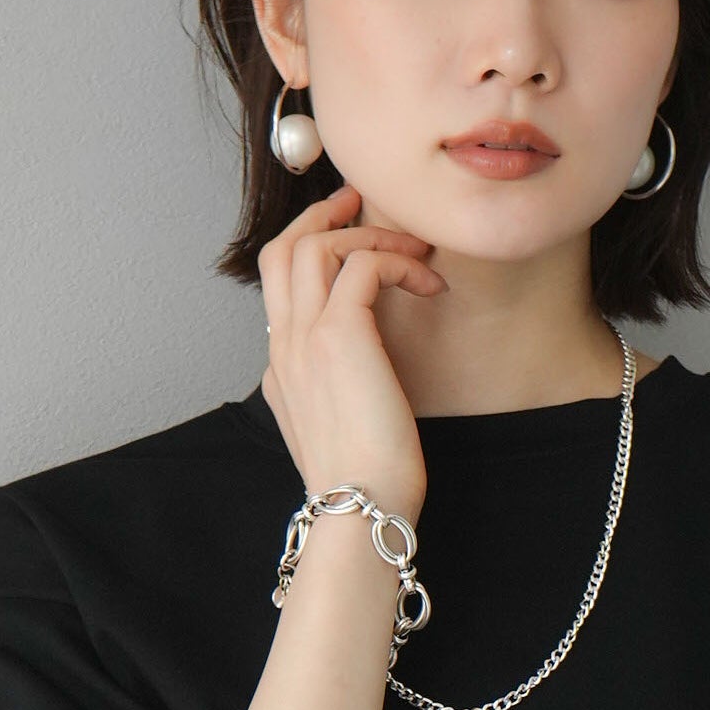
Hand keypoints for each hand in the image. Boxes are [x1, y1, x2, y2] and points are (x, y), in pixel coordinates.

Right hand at [257, 182, 445, 518]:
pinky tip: (429, 284)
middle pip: (281, 250)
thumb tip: (359, 368)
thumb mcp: (342, 426)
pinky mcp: (339, 334)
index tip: (350, 236)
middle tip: (362, 202)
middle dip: (321, 216)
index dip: (313, 249)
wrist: (360, 506)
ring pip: (314, 246)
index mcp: (281, 367)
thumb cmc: (366, 479)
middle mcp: (283, 346)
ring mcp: (303, 337)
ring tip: (415, 249)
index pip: (281, 285)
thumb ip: (337, 389)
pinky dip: (397, 261)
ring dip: (370, 236)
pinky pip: (362, 264)